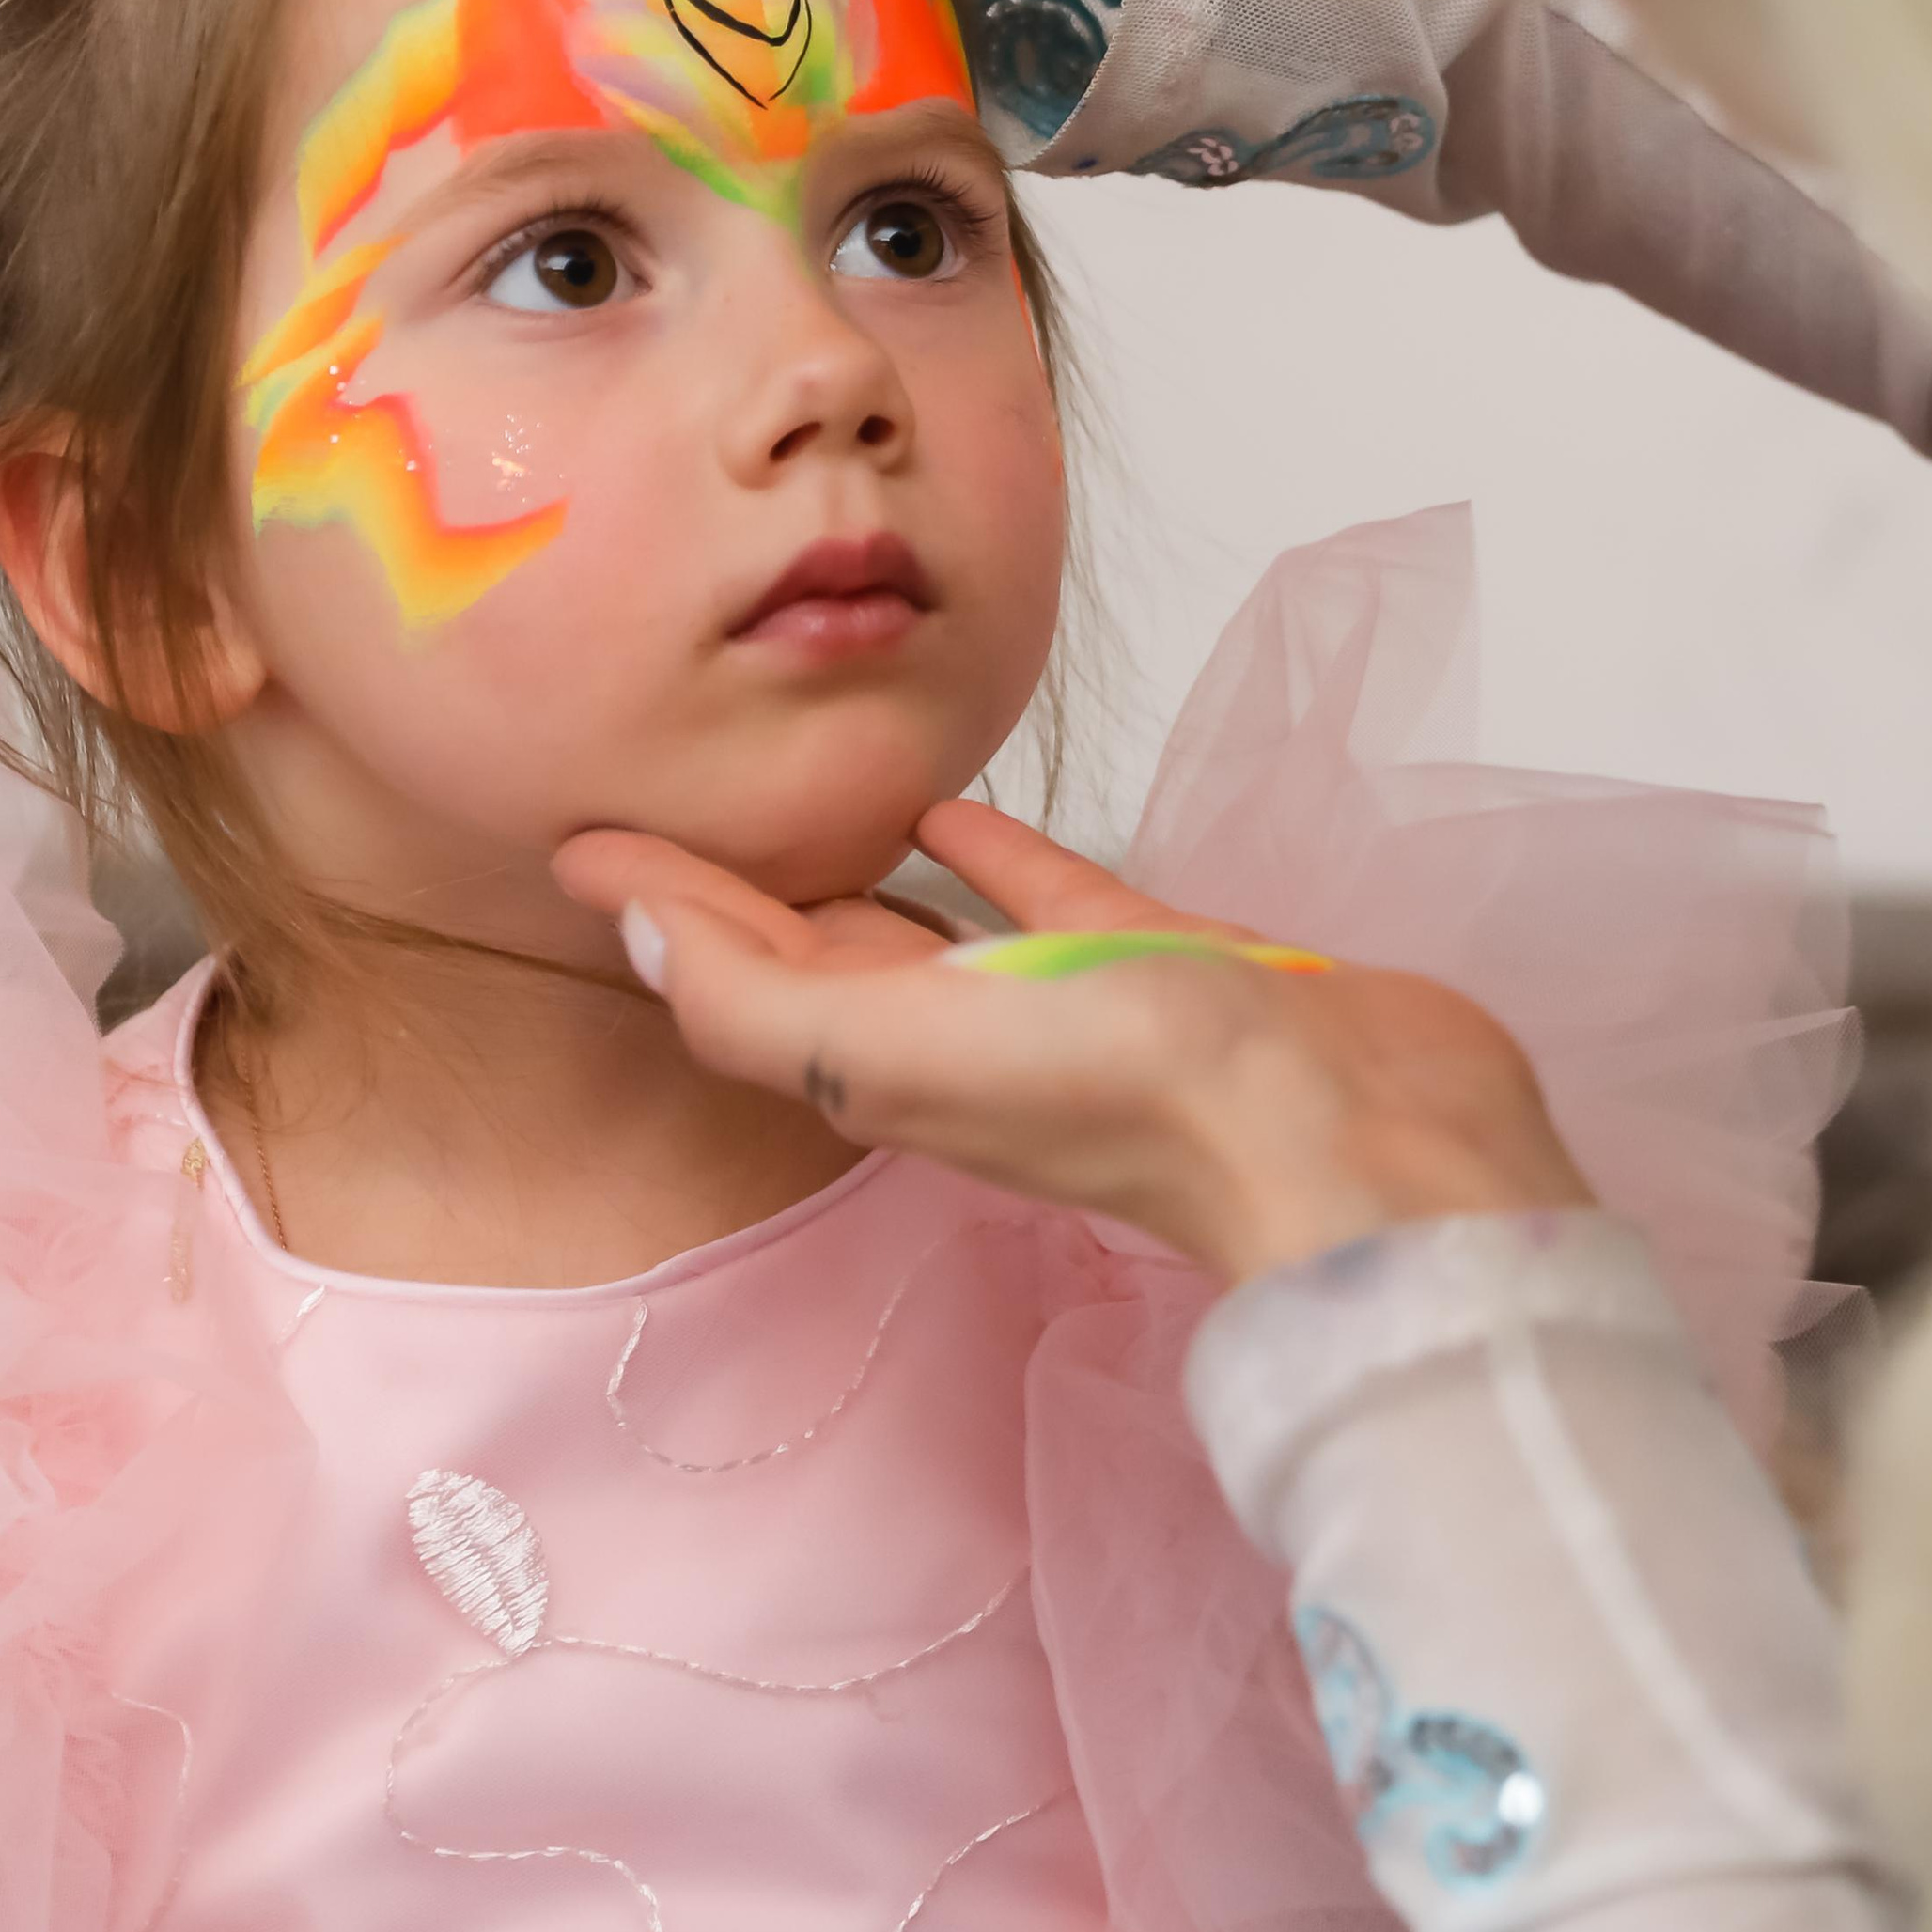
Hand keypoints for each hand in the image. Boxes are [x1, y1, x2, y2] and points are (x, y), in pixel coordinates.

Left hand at [553, 796, 1592, 1288]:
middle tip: (668, 802)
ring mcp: (1060, 1005)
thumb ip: (760, 998)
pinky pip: (1042, 894)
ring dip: (854, 872)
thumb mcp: (906, 1051)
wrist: (1354, 1136)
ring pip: (921, 927)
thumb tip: (631, 925)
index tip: (576, 839)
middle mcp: (958, 1043)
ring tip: (796, 795)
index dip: (659, 912)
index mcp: (885, 1070)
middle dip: (735, 892)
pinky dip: (983, 852)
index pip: (736, 978)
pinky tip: (945, 799)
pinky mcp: (1155, 963)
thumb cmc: (1136, 1096)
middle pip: (809, 958)